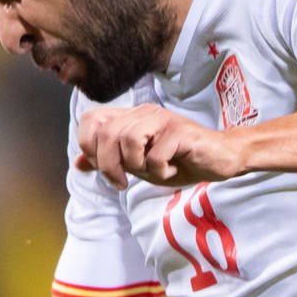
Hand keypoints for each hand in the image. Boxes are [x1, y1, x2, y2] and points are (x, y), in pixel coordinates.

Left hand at [76, 104, 246, 187]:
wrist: (218, 160)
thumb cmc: (178, 161)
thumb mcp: (138, 165)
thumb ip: (110, 161)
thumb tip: (78, 163)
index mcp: (130, 118)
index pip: (91, 119)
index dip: (88, 145)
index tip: (105, 169)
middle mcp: (143, 113)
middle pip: (107, 133)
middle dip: (109, 165)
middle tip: (122, 182)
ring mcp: (162, 120)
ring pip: (129, 141)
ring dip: (136, 166)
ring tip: (151, 171)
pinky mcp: (180, 131)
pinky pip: (155, 155)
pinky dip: (160, 170)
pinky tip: (172, 169)